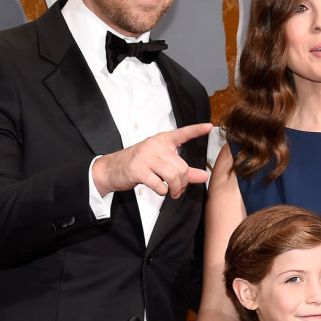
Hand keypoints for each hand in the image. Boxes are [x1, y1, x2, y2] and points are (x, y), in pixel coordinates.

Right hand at [91, 122, 211, 198]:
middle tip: (179, 190)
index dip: (196, 130)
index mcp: (162, 141)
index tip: (209, 127)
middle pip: (181, 166)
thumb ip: (184, 171)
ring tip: (173, 193)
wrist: (111, 169)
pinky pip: (159, 184)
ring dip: (175, 189)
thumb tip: (203, 176)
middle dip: (183, 182)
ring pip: (172, 175)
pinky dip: (163, 191)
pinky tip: (160, 190)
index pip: (182, 133)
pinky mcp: (138, 169)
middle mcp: (154, 145)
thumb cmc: (138, 165)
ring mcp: (145, 156)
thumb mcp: (160, 164)